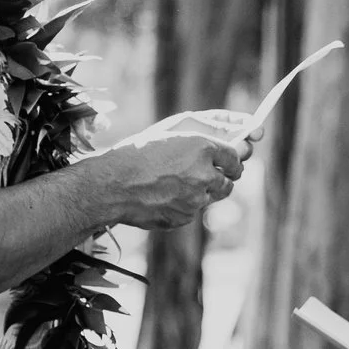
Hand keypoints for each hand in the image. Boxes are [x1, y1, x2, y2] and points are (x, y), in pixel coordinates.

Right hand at [97, 109, 252, 230]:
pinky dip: (185, 205)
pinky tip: (164, 196)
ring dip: (204, 192)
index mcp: (203, 148)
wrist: (113, 185)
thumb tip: (233, 138)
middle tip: (206, 174)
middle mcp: (204, 175)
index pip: (236, 157)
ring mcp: (195, 200)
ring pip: (212, 197)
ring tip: (179, 183)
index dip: (232, 159)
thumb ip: (204, 134)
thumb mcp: (171, 131)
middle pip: (230, 181)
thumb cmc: (138, 152)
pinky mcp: (185, 218)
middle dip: (222, 177)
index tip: (227, 161)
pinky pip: (193, 212)